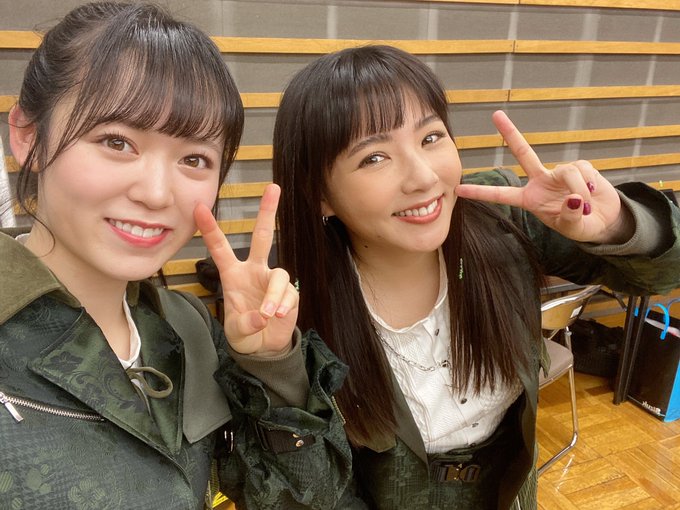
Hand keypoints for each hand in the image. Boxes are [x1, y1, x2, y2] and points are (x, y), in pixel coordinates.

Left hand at [194, 184, 297, 356]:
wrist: (265, 347)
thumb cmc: (245, 333)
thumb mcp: (236, 332)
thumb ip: (245, 324)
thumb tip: (261, 317)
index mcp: (233, 274)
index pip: (220, 248)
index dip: (210, 228)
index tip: (198, 207)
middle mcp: (254, 271)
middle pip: (263, 236)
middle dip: (267, 212)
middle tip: (273, 188)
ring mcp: (272, 280)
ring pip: (279, 274)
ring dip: (273, 296)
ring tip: (268, 315)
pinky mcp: (289, 292)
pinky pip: (288, 294)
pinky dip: (282, 306)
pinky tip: (277, 317)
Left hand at [455, 110, 632, 243]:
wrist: (605, 221)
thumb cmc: (582, 226)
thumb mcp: (572, 228)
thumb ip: (570, 216)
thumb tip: (573, 199)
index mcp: (529, 200)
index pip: (501, 195)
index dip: (481, 193)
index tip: (458, 189)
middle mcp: (540, 182)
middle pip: (523, 153)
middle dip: (511, 132)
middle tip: (496, 114)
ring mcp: (559, 173)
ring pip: (566, 171)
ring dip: (577, 189)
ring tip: (584, 206)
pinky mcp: (580, 167)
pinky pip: (583, 170)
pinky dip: (589, 183)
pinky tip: (592, 193)